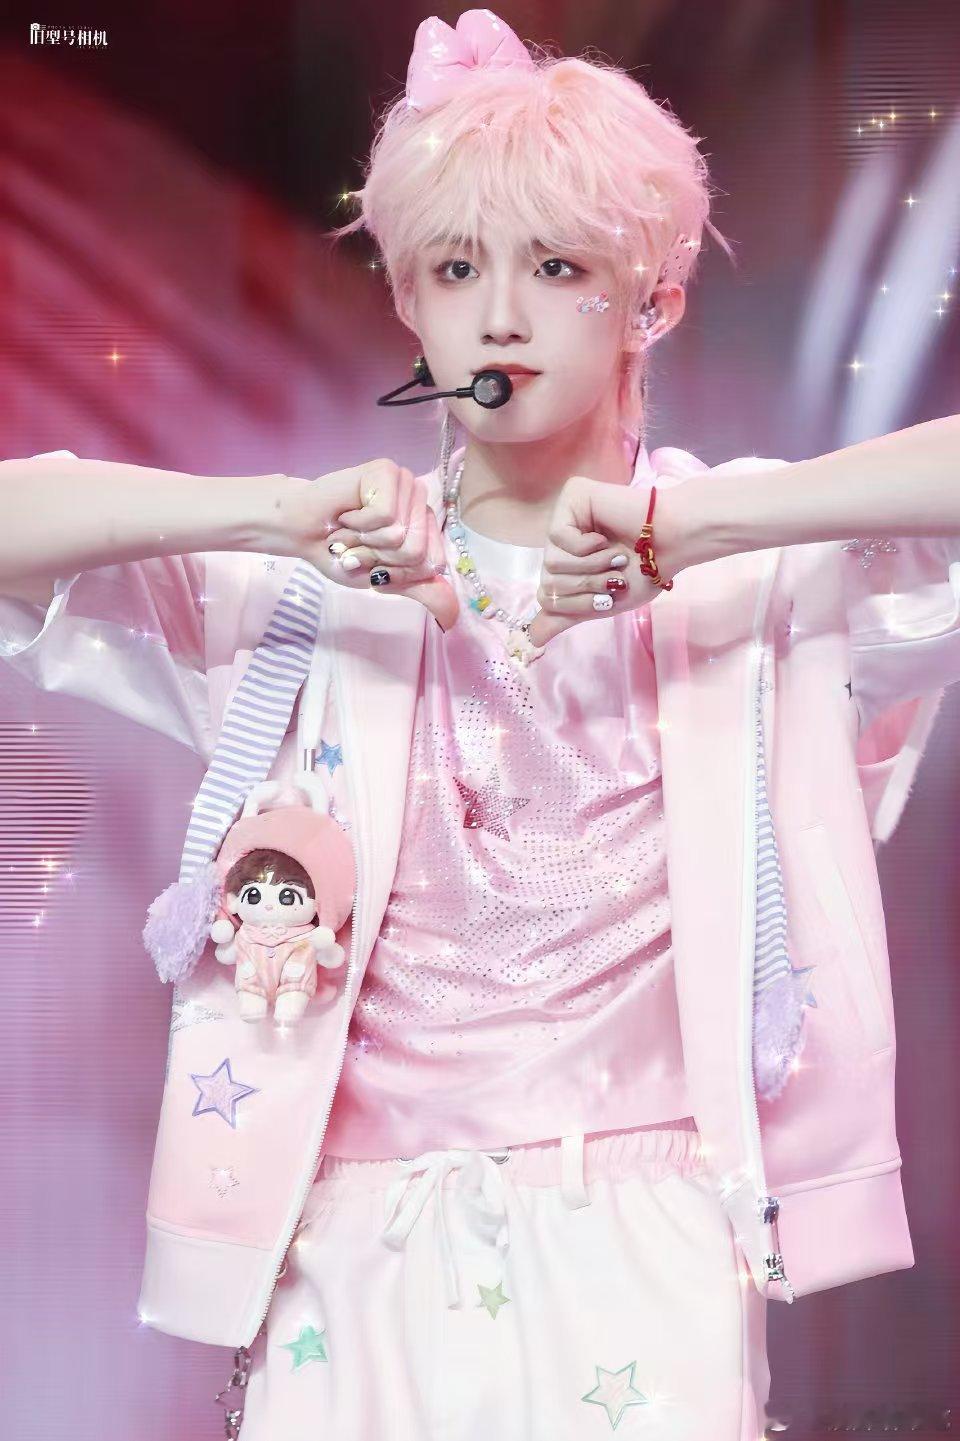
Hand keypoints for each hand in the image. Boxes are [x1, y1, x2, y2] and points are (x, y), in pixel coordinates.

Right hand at [282, 459, 458, 631]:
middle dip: (379, 558)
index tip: (374, 563)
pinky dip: (359, 524)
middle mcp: (420, 501)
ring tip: (351, 531)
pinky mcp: (386, 471)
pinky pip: (384, 516)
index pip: (432, 564)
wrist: (301, 534)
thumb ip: (419, 591)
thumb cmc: (340, 554)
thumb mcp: (386, 581)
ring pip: (401, 535)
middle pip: (416, 552)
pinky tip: (347, 514)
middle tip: (358, 544)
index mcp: (425, 526)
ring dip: (366, 542)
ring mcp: (405, 483)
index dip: (397, 574)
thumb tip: (452, 616)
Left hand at [527, 475, 686, 647]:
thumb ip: (567, 616)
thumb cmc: (644, 573)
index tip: (609, 598)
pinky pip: (558, 536)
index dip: (577, 605)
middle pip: (548, 580)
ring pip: (551, 562)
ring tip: (616, 557)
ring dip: (591, 567)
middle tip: (615, 575)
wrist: (672, 545)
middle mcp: (562, 538)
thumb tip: (533, 639)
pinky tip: (605, 538)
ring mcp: (566, 515)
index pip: (547, 597)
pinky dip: (586, 547)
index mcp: (568, 562)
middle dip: (587, 585)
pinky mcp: (572, 495)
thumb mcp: (601, 604)